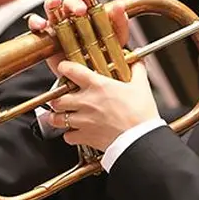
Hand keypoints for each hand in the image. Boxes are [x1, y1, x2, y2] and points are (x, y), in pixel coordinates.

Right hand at [26, 0, 130, 78]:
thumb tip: (120, 7)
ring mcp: (57, 24)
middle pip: (68, 0)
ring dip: (52, 3)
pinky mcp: (46, 36)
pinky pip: (37, 25)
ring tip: (55, 4)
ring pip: (51, 8)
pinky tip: (41, 25)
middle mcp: (71, 14)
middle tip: (81, 11)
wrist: (93, 75)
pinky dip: (36, 22)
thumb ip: (120, 23)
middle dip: (73, 2)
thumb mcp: (116, 39)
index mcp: (89, 9)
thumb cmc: (106, 53)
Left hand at [42, 61, 158, 150]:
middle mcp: (86, 102)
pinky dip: (69, 135)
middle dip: (57, 98)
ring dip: (57, 117)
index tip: (64, 68)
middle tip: (61, 97)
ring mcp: (83, 120)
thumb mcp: (141, 86)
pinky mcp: (85, 137)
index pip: (71, 70)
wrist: (140, 139)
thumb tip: (137, 61)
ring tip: (61, 115)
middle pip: (57, 98)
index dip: (64, 67)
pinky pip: (68, 136)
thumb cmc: (141, 114)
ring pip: (57, 118)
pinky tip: (75, 132)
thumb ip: (137, 70)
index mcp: (98, 86)